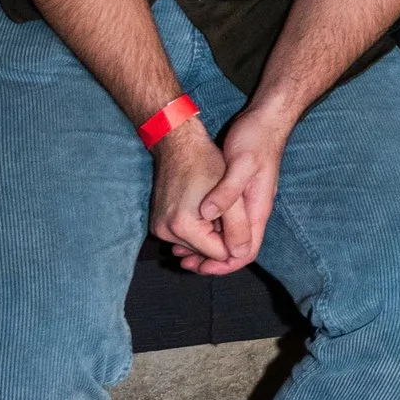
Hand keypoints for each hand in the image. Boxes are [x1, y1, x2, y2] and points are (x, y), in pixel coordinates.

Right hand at [149, 116, 233, 269]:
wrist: (178, 144)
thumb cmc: (206, 163)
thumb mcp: (232, 194)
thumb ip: (239, 227)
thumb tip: (242, 255)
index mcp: (183, 227)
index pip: (220, 255)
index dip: (235, 241)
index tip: (239, 220)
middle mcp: (165, 232)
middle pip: (206, 252)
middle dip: (221, 237)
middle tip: (228, 210)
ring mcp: (158, 229)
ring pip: (196, 245)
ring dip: (210, 232)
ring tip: (217, 208)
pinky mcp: (158, 224)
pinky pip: (184, 236)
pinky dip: (198, 228)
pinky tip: (204, 209)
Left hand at [171, 116, 285, 274]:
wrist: (265, 119)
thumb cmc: (255, 139)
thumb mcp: (242, 163)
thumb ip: (227, 191)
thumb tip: (207, 216)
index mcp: (258, 209)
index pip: (246, 250)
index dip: (223, 264)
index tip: (199, 266)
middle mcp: (252, 211)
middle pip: (235, 249)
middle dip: (210, 260)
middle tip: (184, 262)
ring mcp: (244, 204)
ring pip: (226, 237)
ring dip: (205, 247)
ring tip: (180, 251)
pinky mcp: (234, 195)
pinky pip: (221, 222)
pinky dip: (204, 230)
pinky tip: (187, 228)